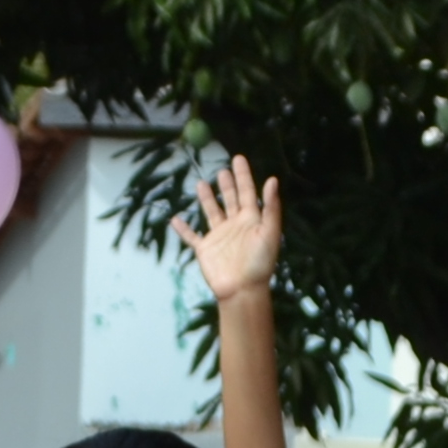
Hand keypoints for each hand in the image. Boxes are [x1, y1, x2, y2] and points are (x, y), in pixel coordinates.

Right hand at [174, 153, 282, 305]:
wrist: (242, 289)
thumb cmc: (260, 263)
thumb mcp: (269, 232)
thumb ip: (270, 207)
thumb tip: (272, 180)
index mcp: (251, 220)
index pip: (247, 192)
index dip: (243, 175)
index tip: (238, 158)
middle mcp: (235, 225)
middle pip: (230, 199)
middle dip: (227, 185)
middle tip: (223, 169)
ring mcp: (219, 237)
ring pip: (211, 212)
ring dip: (207, 199)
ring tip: (201, 183)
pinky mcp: (205, 249)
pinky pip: (191, 237)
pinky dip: (183, 229)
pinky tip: (175, 219)